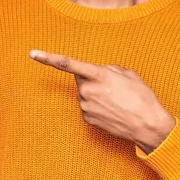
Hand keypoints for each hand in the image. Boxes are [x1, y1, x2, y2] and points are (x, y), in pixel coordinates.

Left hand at [29, 50, 175, 153]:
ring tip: (116, 100)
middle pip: (81, 79)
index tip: (32, 54)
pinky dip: (97, 106)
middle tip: (112, 86)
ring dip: (96, 93)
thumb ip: (109, 68)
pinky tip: (112, 110)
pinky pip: (88, 106)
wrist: (147, 125)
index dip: (48, 58)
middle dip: (92, 79)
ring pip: (85, 93)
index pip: (67, 64)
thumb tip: (102, 71)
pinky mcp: (87, 119)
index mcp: (97, 75)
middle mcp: (87, 91)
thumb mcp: (128, 73)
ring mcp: (85, 106)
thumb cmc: (141, 97)